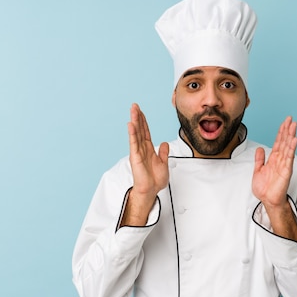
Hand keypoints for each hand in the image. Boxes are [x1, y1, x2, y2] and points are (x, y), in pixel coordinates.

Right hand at [121, 103, 168, 225]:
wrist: (151, 190)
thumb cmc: (155, 180)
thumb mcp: (163, 163)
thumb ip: (164, 152)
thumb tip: (165, 143)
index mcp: (149, 149)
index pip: (146, 132)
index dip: (144, 121)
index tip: (141, 111)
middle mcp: (142, 149)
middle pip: (140, 130)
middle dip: (138, 117)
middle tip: (134, 105)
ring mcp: (138, 152)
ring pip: (136, 134)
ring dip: (135, 122)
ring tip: (133, 111)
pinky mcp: (135, 157)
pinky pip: (134, 143)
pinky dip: (132, 134)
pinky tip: (131, 125)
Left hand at [252, 116, 296, 207]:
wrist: (267, 200)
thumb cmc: (264, 188)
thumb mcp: (258, 170)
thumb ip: (259, 159)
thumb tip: (260, 148)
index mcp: (273, 159)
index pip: (278, 142)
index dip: (281, 132)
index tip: (285, 122)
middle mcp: (280, 160)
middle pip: (284, 142)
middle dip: (287, 130)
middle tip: (291, 119)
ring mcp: (284, 164)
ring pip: (288, 147)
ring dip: (291, 136)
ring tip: (294, 126)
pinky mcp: (286, 170)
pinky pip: (289, 158)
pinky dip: (291, 148)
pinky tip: (294, 140)